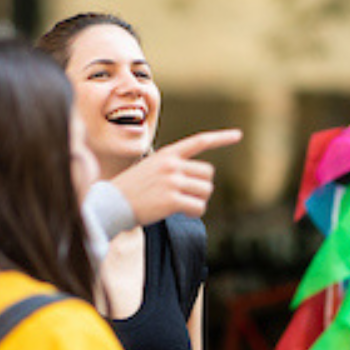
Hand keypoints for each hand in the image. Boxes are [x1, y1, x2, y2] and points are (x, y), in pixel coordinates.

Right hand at [112, 129, 241, 223]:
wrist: (111, 203)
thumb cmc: (131, 189)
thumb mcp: (150, 168)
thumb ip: (172, 168)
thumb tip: (198, 180)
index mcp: (167, 154)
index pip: (199, 141)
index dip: (220, 138)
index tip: (238, 135)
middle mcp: (171, 165)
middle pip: (208, 174)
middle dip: (203, 186)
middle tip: (189, 196)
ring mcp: (172, 182)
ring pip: (206, 191)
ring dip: (199, 201)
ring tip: (184, 205)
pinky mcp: (172, 200)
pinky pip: (199, 207)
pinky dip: (195, 213)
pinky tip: (185, 214)